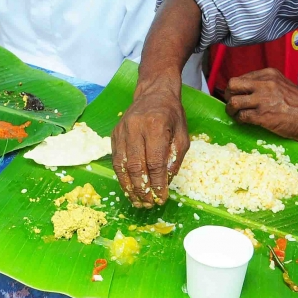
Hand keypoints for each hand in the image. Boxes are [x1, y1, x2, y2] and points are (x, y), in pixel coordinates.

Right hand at [111, 77, 188, 207]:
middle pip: (135, 165)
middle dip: (142, 189)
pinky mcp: (114, 134)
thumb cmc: (171, 115)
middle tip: (149, 204)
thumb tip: (165, 181)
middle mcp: (135, 127)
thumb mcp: (182, 135)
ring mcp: (122, 130)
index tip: (162, 198)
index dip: (158, 183)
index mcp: (155, 126)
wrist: (153, 94)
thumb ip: (175, 158)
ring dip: (129, 186)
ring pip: (122, 165)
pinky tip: (129, 188)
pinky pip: (116, 159)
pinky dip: (122, 176)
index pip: (155, 162)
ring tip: (137, 201)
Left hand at [224, 68, 297, 140]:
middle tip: (232, 103)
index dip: (236, 88)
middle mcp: (264, 84)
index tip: (236, 95)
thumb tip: (248, 90)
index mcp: (269, 74)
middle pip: (232, 85)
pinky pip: (241, 116)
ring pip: (233, 101)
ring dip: (231, 110)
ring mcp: (263, 99)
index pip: (241, 77)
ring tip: (236, 114)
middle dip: (228, 95)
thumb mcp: (282, 85)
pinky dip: (239, 120)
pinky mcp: (263, 115)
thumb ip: (266, 84)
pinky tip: (244, 121)